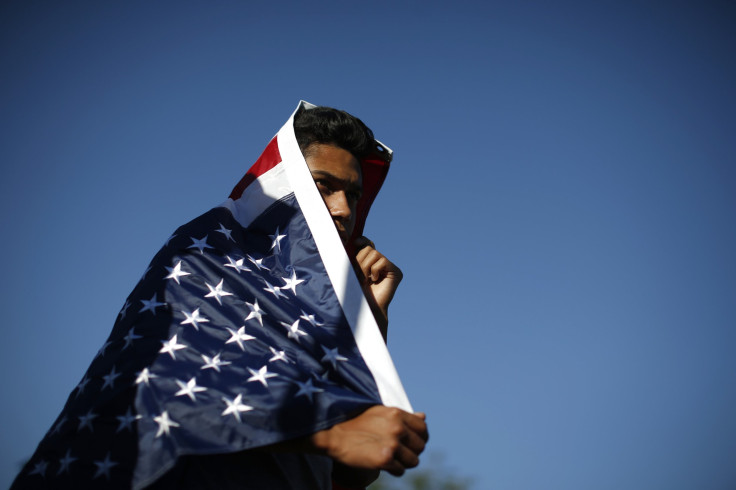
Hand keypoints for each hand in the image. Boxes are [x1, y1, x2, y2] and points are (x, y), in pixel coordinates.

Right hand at [314, 406, 428, 476]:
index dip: (420, 438)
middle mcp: (397, 427)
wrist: (333, 434)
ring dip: (404, 463)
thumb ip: (402, 416)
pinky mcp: (384, 459)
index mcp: (397, 414)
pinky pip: (400, 470)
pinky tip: (383, 464)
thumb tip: (423, 417)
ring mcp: (392, 443)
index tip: (412, 443)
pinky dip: (394, 470)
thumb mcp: (380, 412)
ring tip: (391, 459)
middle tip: (399, 453)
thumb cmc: (356, 422)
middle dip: (411, 452)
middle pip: (420, 446)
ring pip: (413, 461)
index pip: (423, 429)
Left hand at [353, 237, 402, 324]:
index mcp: (371, 263)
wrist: (366, 307)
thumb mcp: (354, 271)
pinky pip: (382, 261)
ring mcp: (390, 267)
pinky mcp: (396, 272)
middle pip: (369, 249)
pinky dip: (374, 271)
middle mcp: (383, 263)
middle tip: (358, 275)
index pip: (368, 245)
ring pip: (374, 254)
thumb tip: (356, 240)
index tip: (356, 242)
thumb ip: (357, 256)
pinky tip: (375, 280)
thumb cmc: (357, 291)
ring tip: (366, 279)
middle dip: (360, 261)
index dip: (363, 241)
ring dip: (365, 267)